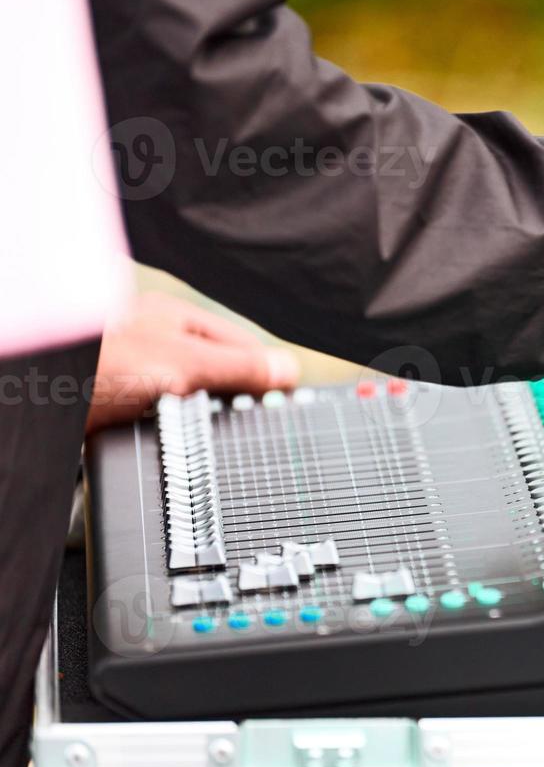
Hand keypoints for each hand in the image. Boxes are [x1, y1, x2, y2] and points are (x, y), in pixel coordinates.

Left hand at [88, 292, 299, 431]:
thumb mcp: (180, 365)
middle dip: (232, 402)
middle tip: (249, 428)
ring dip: (199, 423)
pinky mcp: (118, 409)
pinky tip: (171, 444)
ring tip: (205, 437)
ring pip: (189, 404)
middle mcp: (155, 345)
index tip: (288, 405)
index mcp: (176, 322)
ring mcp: (136, 378)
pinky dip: (171, 437)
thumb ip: (236, 367)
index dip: (267, 376)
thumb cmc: (95, 365)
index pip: (244, 349)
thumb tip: (286, 369)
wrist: (32, 400)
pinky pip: (162, 425)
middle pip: (218, 377)